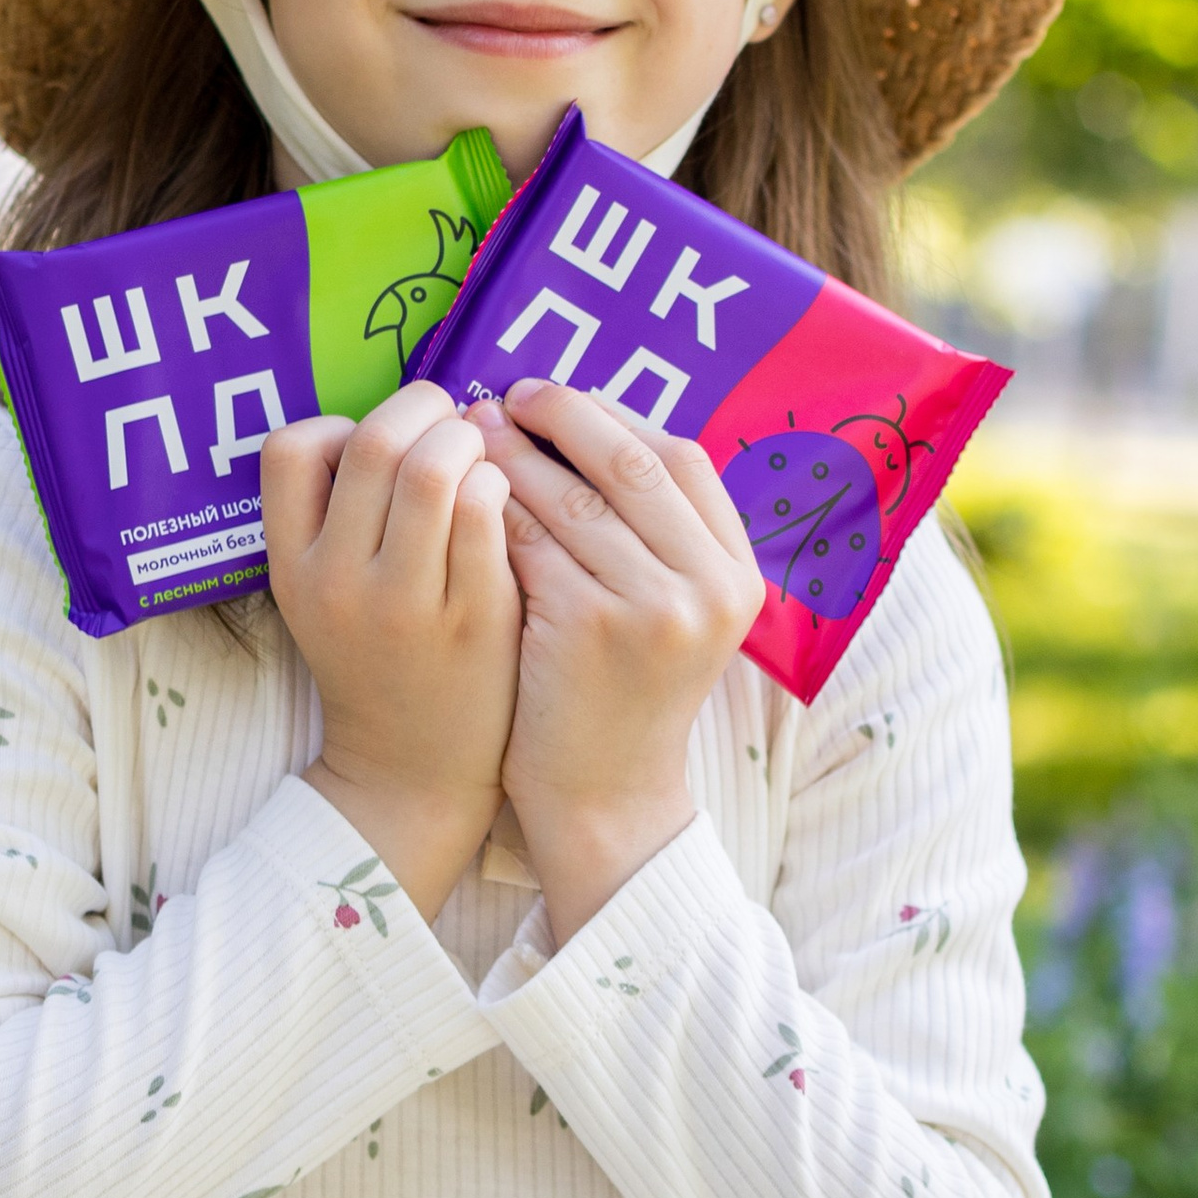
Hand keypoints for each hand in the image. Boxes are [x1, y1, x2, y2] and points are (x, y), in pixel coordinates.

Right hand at [262, 382, 519, 918]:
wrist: (412, 771)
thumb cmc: (378, 658)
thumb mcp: (324, 590)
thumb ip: (341, 511)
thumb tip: (400, 415)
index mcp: (291, 565)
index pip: (288, 447)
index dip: (342, 423)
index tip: (384, 445)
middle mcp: (336, 580)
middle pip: (372, 442)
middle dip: (423, 409)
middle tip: (452, 424)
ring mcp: (404, 602)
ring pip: (432, 467)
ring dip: (467, 440)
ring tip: (481, 458)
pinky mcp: (472, 618)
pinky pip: (485, 512)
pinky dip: (499, 483)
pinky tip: (505, 500)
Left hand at [467, 381, 763, 942]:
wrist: (604, 800)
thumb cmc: (620, 695)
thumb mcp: (670, 611)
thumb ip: (652, 532)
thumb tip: (581, 419)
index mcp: (737, 573)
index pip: (682, 457)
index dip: (615, 417)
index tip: (558, 399)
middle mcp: (708, 586)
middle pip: (631, 462)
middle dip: (562, 417)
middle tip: (504, 396)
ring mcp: (653, 608)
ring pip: (571, 498)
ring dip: (514, 456)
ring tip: (470, 434)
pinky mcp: (586, 629)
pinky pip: (529, 542)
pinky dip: (492, 512)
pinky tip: (460, 497)